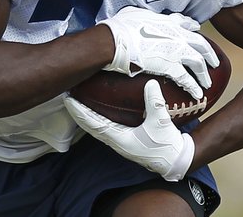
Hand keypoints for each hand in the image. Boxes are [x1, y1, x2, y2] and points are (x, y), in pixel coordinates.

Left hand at [65, 79, 194, 181]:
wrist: (175, 161)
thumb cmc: (166, 145)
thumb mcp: (161, 122)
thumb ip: (155, 102)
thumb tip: (150, 82)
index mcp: (120, 139)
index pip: (94, 124)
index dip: (80, 112)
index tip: (69, 100)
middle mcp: (116, 142)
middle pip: (90, 126)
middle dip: (78, 112)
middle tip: (68, 96)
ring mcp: (119, 142)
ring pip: (95, 128)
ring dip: (85, 116)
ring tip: (77, 102)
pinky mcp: (124, 141)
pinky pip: (104, 128)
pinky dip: (95, 119)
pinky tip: (95, 111)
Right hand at [98, 6, 218, 98]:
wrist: (115, 41)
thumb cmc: (119, 27)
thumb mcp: (133, 13)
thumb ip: (141, 15)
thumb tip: (136, 15)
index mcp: (166, 22)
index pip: (185, 23)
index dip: (193, 28)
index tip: (197, 30)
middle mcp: (176, 35)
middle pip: (200, 44)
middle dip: (209, 54)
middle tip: (214, 62)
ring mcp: (176, 51)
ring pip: (198, 62)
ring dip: (204, 74)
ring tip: (208, 83)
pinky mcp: (170, 66)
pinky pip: (186, 79)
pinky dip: (193, 87)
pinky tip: (198, 94)